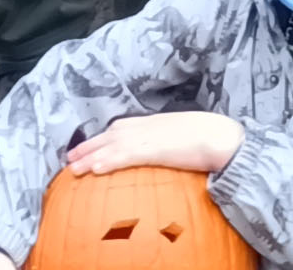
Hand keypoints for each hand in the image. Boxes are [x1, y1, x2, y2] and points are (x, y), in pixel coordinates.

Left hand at [64, 111, 245, 176]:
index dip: (103, 137)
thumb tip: (168, 153)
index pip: (122, 127)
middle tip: (69, 158)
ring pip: (112, 145)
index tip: (88, 146)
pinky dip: (108, 161)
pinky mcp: (154, 149)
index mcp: (156, 122)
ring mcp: (150, 136)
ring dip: (90, 156)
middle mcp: (148, 126)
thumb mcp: (186, 137)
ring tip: (72, 168)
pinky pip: (125, 155)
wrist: (223, 137)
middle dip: (89, 146)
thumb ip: (172, 143)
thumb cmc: (212, 137)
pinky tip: (95, 170)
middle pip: (111, 134)